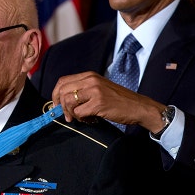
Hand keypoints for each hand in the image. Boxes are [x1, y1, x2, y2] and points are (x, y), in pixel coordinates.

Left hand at [51, 71, 165, 132]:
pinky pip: (79, 112)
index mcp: (89, 75)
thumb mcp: (100, 88)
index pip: (62, 81)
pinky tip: (91, 120)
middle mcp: (90, 80)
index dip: (55, 95)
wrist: (138, 106)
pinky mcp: (98, 103)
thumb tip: (62, 101)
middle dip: (60, 106)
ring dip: (71, 114)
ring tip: (82, 118)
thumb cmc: (119, 100)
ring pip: (68, 102)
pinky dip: (82, 119)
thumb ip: (83, 90)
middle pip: (62, 91)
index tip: (57, 106)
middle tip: (68, 116)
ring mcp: (95, 91)